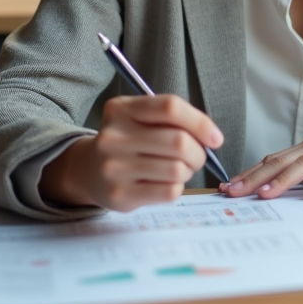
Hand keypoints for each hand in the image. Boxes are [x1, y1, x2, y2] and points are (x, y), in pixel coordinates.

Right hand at [39, 94, 223, 211]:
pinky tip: (165, 183)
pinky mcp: (120, 195)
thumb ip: (171, 119)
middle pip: (179, 142)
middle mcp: (113, 136)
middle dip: (199, 152)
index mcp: (121, 109)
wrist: (87, 170)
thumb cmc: (127, 141)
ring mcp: (114, 167)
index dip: (200, 122)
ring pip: (177, 169)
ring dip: (188, 171)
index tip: (215, 137)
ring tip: (178, 169)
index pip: (170, 108)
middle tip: (196, 157)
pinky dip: (177, 187)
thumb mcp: (139, 118)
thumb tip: (211, 136)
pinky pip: (169, 191)